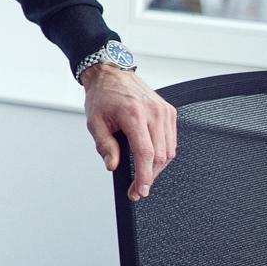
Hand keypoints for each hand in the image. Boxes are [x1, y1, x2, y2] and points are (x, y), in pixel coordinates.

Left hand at [84, 64, 177, 200]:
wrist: (111, 74)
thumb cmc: (102, 96)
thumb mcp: (94, 122)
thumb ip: (104, 145)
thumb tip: (113, 166)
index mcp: (134, 114)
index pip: (146, 153)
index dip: (144, 176)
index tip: (140, 191)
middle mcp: (154, 112)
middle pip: (160, 155)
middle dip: (149, 177)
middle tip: (137, 190)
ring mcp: (165, 111)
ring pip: (169, 150)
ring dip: (157, 168)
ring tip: (142, 178)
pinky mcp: (169, 112)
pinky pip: (172, 140)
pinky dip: (163, 154)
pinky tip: (150, 161)